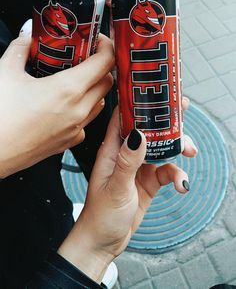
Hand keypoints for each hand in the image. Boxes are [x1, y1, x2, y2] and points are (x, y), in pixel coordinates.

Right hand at [0, 23, 113, 177]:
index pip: (105, 62)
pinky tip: (66, 105)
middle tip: (85, 57)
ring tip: (76, 79)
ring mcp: (74, 129)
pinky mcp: (67, 143)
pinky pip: (86, 122)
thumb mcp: (6, 72)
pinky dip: (84, 110)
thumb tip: (27, 36)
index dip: (106, 46)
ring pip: (100, 103)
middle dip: (101, 66)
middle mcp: (78, 110)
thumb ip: (21, 48)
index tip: (98, 40)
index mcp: (68, 89)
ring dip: (94, 88)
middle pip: (107, 81)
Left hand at [58, 107, 196, 282]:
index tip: (154, 90)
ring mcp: (139, 166)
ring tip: (189, 151)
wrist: (103, 242)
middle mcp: (126, 153)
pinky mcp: (149, 180)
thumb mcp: (116, 187)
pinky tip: (181, 184)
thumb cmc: (100, 215)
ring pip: (162, 147)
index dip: (138, 101)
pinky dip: (177, 174)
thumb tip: (139, 134)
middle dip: (166, 120)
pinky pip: (167, 170)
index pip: (124, 117)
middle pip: (148, 128)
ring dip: (177, 147)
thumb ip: (128, 161)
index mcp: (112, 149)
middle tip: (183, 110)